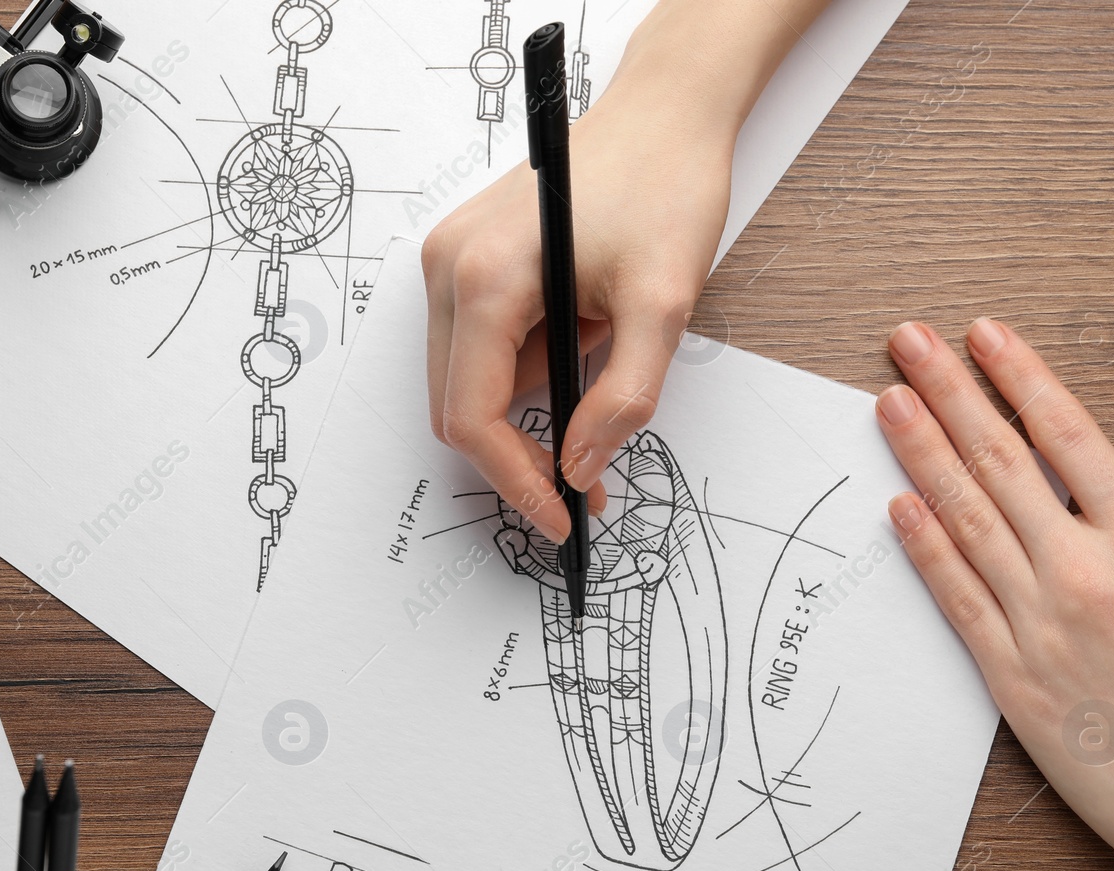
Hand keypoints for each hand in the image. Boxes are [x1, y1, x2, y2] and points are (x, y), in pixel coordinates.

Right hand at [422, 89, 731, 541]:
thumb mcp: (663, 305)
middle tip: (584, 483)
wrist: (664, 111)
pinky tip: (580, 337)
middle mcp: (449, 267)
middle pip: (457, 405)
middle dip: (519, 455)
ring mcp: (452, 260)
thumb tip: (579, 467)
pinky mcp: (469, 257)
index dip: (515, 480)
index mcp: (485, 276)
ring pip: (471, 378)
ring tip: (600, 367)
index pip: (473, 415)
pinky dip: (528, 367)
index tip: (562, 515)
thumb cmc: (664, 184)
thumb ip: (621, 399)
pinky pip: (483, 342)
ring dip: (531, 404)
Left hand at [877, 318, 1113, 870]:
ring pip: (965, 519)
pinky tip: (896, 504)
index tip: (982, 335)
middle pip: (1000, 462)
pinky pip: (956, 599)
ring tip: (887, 401)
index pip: (1067, 434)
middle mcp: (1086, 573)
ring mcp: (1041, 626)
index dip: (1018, 377)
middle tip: (906, 343)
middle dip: (948, 393)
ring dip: (921, 452)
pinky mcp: (1012, 682)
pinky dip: (923, 548)